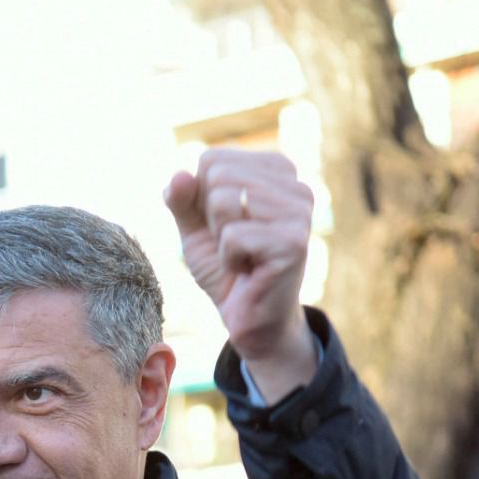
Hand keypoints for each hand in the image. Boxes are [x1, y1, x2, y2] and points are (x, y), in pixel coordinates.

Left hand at [163, 149, 314, 385]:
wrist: (250, 318)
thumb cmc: (226, 269)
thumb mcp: (195, 229)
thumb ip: (183, 199)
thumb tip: (178, 174)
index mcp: (275, 171)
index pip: (211, 159)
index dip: (201, 199)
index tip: (225, 227)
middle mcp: (295, 185)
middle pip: (217, 175)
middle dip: (210, 218)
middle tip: (233, 245)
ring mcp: (299, 212)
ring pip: (224, 201)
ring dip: (220, 239)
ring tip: (242, 256)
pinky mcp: (294, 242)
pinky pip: (233, 236)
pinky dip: (229, 259)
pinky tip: (249, 270)